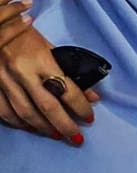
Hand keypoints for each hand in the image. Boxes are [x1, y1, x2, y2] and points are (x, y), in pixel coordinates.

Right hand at [0, 0, 95, 143]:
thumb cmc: (23, 34)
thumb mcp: (49, 47)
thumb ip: (68, 70)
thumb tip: (92, 96)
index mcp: (40, 59)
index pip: (66, 89)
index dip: (81, 106)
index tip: (90, 118)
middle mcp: (21, 71)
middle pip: (47, 106)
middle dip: (64, 125)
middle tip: (77, 138)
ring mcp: (3, 79)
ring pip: (24, 112)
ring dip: (42, 128)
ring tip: (57, 135)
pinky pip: (4, 110)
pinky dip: (18, 122)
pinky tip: (30, 127)